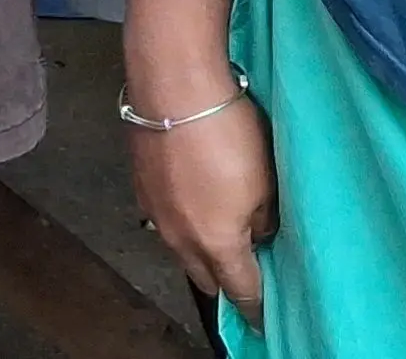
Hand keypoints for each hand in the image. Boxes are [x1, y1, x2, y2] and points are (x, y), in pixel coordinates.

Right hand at [132, 90, 275, 323]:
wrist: (173, 88)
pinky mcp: (140, 187)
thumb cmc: (229, 134)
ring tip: (217, 235)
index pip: (241, 291)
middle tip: (245, 271)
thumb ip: (263, 218)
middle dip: (225, 283)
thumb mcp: (265, 180)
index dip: (256, 307)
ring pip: (182, 250)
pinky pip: (165, 221)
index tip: (265, 317)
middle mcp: (181, 240)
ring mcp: (155, 215)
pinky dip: (182, 221)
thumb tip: (259, 233)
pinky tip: (192, 200)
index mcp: (217, 245)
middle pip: (206, 279)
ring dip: (200, 251)